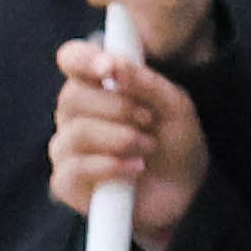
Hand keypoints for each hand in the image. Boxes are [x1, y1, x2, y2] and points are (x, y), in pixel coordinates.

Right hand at [50, 38, 203, 249]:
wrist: (185, 192)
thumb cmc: (175, 142)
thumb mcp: (176, 108)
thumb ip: (147, 83)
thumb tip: (115, 65)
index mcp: (98, 86)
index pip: (72, 59)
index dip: (83, 58)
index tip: (109, 67)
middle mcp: (75, 115)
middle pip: (71, 96)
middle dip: (118, 107)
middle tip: (149, 120)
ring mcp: (67, 149)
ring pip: (75, 134)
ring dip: (120, 139)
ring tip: (148, 147)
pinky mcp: (66, 183)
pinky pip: (74, 168)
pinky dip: (110, 166)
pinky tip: (136, 168)